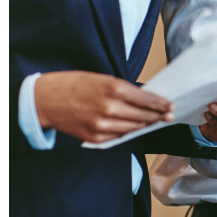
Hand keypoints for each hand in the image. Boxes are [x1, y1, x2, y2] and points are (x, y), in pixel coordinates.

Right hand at [34, 71, 173, 143]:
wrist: (46, 100)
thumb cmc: (76, 85)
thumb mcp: (104, 79)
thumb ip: (125, 90)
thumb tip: (146, 98)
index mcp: (114, 89)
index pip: (147, 100)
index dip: (162, 104)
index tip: (170, 105)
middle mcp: (110, 108)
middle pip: (144, 116)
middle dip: (158, 116)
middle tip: (168, 115)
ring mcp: (102, 125)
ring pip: (133, 128)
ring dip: (145, 125)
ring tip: (153, 121)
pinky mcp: (94, 137)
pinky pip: (118, 137)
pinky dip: (126, 132)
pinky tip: (133, 128)